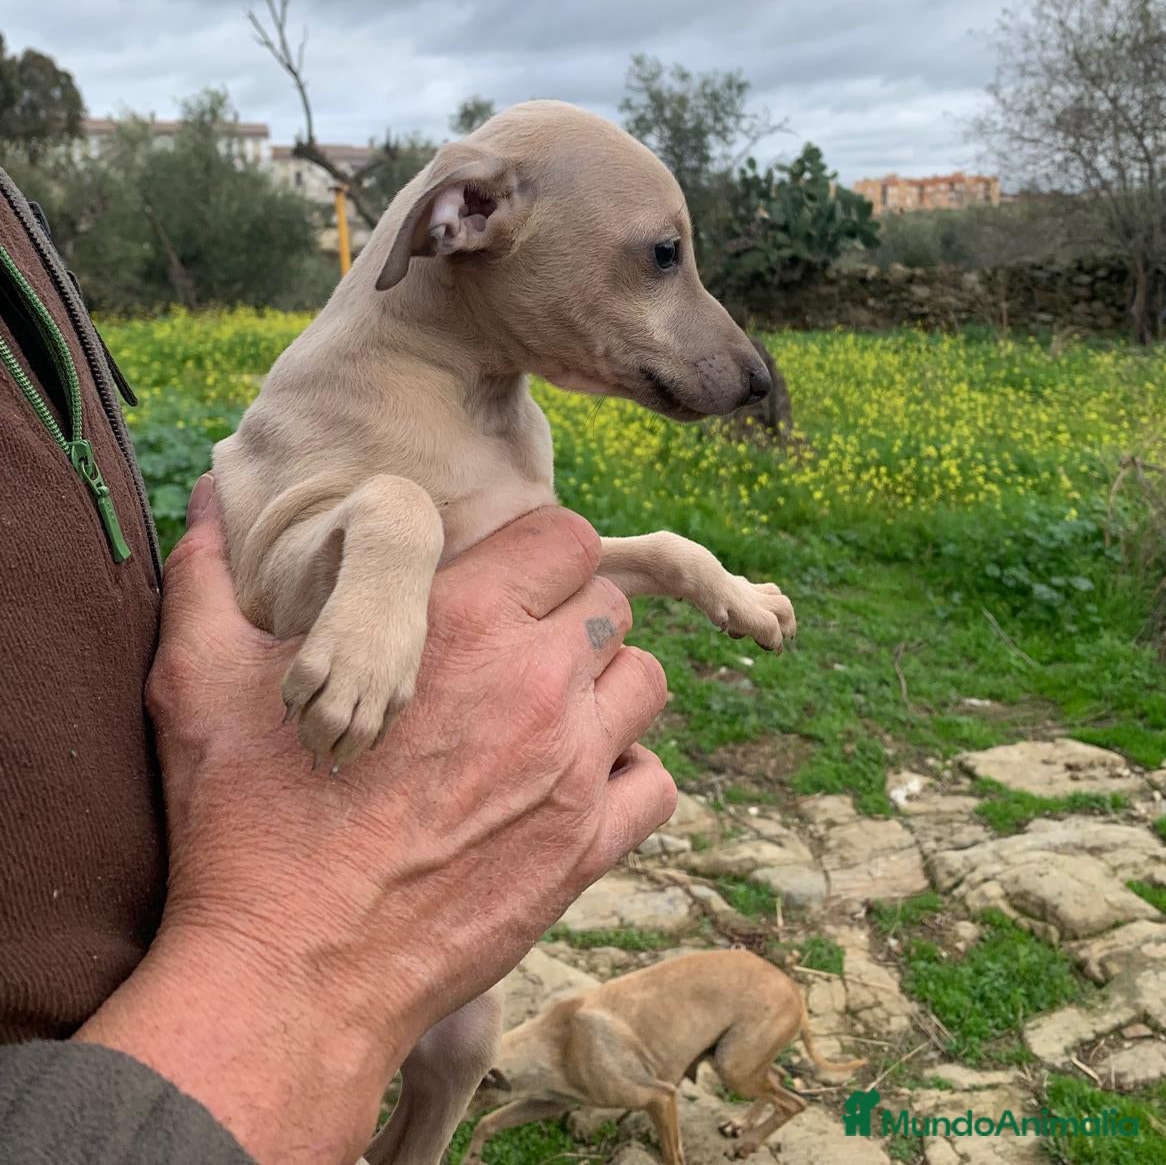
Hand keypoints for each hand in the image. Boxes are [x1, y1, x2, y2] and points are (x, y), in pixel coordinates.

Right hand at [78, 477, 673, 1164]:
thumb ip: (207, 578)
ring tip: (546, 715)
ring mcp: (571, 768)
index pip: (562, 536)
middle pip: (608, 602)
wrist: (289, 975)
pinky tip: (573, 788)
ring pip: (643, 682)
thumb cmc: (245, 823)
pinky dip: (627, 778)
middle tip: (511, 651)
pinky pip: (655, 783)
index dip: (534, 551)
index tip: (498, 581)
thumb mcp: (203, 682)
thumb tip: (201, 499)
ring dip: (604, 688)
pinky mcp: (586, 849)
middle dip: (566, 613)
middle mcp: (535, 681)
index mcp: (461, 622)